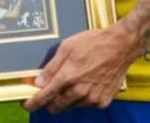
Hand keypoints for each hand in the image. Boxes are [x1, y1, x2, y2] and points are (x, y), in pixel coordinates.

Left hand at [24, 22, 141, 112]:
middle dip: (51, 101)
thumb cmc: (93, 42)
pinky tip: (88, 83)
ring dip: (68, 99)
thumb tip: (38, 82)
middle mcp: (79, 91)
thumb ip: (51, 67)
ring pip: (71, 106)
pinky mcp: (103, 101)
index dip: (33, 103)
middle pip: (57, 107)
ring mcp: (92, 98)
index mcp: (68, 77)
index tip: (28, 105)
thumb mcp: (67, 47)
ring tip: (76, 80)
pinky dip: (83, 98)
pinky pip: (86, 105)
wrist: (121, 45)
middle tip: (52, 90)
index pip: (45, 97)